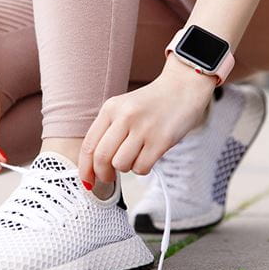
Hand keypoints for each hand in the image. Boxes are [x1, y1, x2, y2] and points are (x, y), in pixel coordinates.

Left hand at [78, 57, 215, 184]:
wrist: (184, 88)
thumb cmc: (152, 103)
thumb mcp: (124, 108)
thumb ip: (108, 131)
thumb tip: (94, 166)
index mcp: (110, 108)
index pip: (89, 145)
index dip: (84, 169)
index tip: (87, 182)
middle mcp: (124, 117)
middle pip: (101, 158)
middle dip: (102, 174)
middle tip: (109, 177)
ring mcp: (143, 128)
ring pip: (121, 164)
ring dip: (126, 168)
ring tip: (135, 156)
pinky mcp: (161, 140)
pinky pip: (141, 167)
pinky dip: (142, 168)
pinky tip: (148, 156)